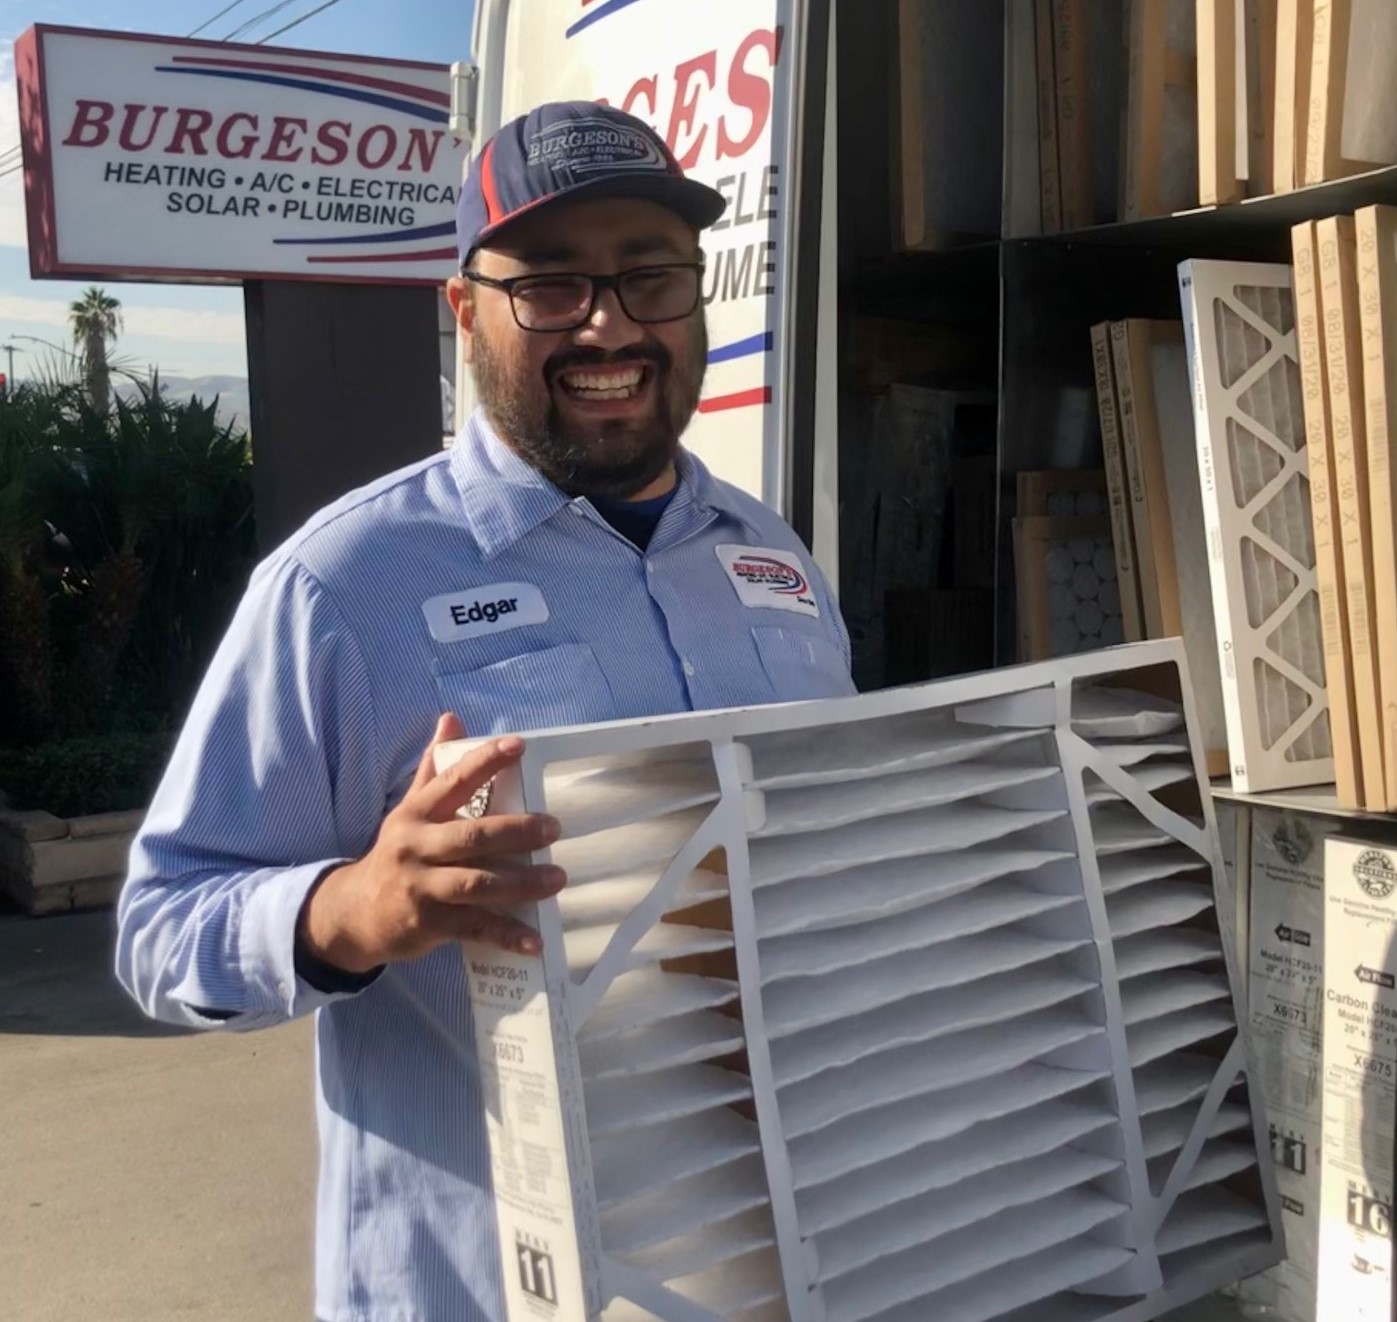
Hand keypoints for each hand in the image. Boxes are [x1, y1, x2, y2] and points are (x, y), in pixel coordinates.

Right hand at [298, 713, 565, 972]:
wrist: (353, 913)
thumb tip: (452, 719)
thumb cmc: (396, 854)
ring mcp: (422, 887)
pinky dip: (505, 935)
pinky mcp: (428, 924)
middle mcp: (417, 847)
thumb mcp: (408, 809)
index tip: (519, 746)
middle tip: (553, 828)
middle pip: (471, 836)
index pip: (453, 781)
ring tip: (556, 878)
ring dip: (520, 883)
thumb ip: (435, 768)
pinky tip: (534, 940)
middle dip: (515, 831)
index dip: (485, 762)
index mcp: (417, 814)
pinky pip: (473, 928)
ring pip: (476, 884)